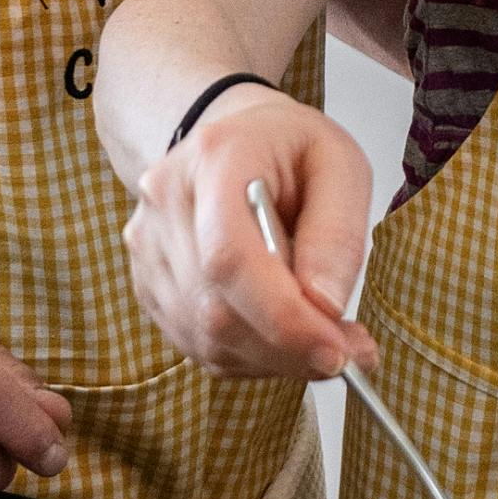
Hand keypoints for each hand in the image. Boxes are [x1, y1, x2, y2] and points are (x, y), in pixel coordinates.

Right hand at [126, 86, 378, 378]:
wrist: (232, 140)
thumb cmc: (291, 151)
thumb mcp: (341, 166)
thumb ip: (339, 234)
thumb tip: (325, 306)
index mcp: (216, 159)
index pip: (230, 258)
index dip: (282, 318)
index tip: (334, 349)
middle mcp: (166, 203)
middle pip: (217, 311)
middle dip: (290, 349)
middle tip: (348, 352)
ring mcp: (149, 248)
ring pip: (209, 340)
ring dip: (276, 358)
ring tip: (323, 338)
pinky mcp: (149, 286)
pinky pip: (201, 346)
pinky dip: (252, 356)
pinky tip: (284, 333)